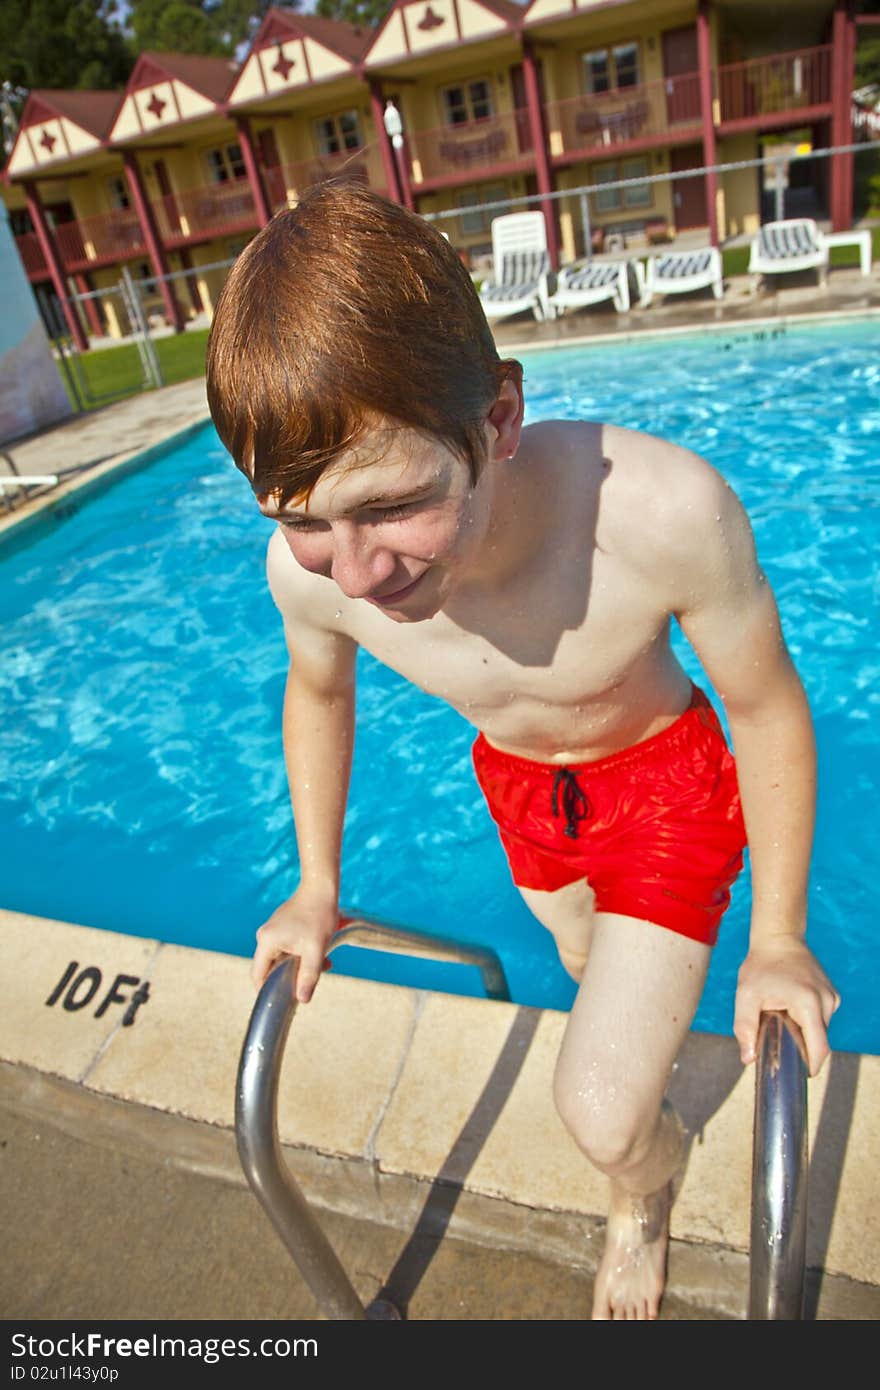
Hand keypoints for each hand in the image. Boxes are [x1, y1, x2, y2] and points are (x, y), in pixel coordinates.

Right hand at [252, 886, 338, 1001]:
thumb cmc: (319, 916)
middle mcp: (265, 936)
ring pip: (282, 958)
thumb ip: (308, 976)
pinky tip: (320, 953)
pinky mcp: (282, 927)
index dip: (267, 991)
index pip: (258, 975)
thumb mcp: (316, 950)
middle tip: (311, 981)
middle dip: (291, 976)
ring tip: (323, 963)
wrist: (321, 888)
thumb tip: (302, 1000)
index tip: (283, 999)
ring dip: (301, 964)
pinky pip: (287, 948)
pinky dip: (302, 953)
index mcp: (267, 942)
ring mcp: (273, 931)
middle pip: (271, 967)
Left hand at [734, 937, 839, 1076]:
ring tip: (782, 1020)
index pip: (819, 1048)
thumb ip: (744, 1028)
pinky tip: (790, 1009)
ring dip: (804, 1032)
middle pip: (819, 1041)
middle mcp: (826, 1000)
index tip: (797, 1075)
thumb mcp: (745, 996)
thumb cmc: (760, 967)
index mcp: (808, 1003)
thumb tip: (748, 1060)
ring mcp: (831, 996)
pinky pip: (821, 1018)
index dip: (811, 1066)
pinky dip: (808, 1021)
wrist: (778, 938)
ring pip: (821, 1030)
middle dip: (802, 1048)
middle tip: (779, 1046)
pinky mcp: (831, 994)